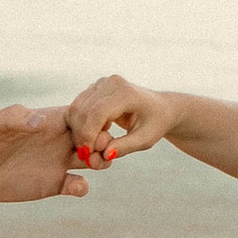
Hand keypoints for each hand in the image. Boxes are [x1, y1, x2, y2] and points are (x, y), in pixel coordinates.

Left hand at [0, 103, 92, 202]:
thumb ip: (16, 117)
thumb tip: (41, 120)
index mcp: (50, 119)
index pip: (83, 114)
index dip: (94, 119)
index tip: (93, 127)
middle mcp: (58, 139)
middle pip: (95, 135)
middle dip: (105, 140)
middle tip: (100, 149)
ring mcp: (58, 162)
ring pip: (94, 159)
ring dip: (102, 161)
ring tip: (94, 164)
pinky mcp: (52, 184)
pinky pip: (77, 185)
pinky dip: (83, 187)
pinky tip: (74, 186)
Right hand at [64, 73, 185, 164]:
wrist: (160, 107)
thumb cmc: (155, 124)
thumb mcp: (145, 140)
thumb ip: (125, 147)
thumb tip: (104, 154)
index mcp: (127, 93)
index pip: (98, 112)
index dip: (88, 134)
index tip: (87, 154)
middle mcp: (112, 83)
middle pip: (84, 109)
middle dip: (81, 134)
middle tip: (86, 155)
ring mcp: (102, 83)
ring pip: (77, 107)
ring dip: (78, 129)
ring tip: (90, 146)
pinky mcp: (96, 87)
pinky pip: (78, 106)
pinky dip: (79, 123)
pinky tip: (92, 135)